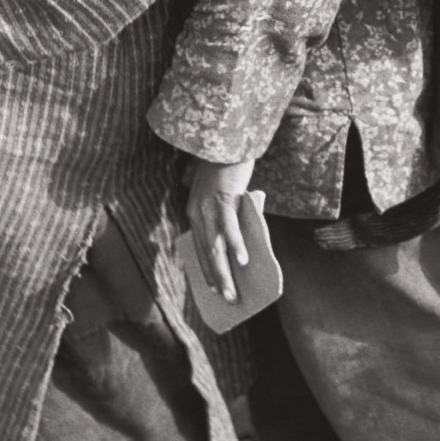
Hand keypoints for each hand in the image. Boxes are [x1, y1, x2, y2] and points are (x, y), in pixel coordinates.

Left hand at [187, 158, 254, 302]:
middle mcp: (198, 214)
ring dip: (225, 272)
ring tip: (233, 291)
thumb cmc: (227, 166)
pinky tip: (244, 261)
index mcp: (196, 213)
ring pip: (216, 248)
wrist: (226, 140)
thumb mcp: (222, 193)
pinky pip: (229, 228)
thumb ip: (228, 213)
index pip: (200, 248)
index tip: (215, 289)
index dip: (207, 270)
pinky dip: (236, 246)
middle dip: (217, 279)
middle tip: (228, 299)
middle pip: (207, 254)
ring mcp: (209, 208)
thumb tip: (240, 234)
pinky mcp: (223, 200)